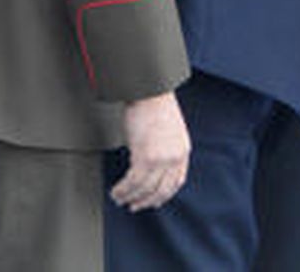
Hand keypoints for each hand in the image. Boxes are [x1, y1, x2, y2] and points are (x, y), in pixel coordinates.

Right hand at [109, 92, 189, 211]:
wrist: (150, 94)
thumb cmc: (156, 108)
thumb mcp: (169, 133)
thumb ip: (165, 150)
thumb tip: (151, 166)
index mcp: (183, 151)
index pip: (176, 181)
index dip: (163, 195)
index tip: (153, 201)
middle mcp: (175, 157)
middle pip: (161, 190)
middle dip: (146, 201)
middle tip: (134, 206)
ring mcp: (162, 159)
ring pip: (144, 188)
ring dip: (130, 197)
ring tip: (119, 198)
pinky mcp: (146, 157)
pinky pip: (133, 182)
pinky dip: (123, 190)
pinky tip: (116, 191)